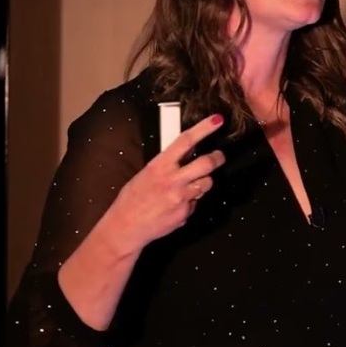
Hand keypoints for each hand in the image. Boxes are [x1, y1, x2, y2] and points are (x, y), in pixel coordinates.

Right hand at [102, 113, 226, 252]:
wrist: (126, 226)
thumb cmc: (133, 198)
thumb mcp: (147, 173)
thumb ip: (168, 163)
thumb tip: (188, 152)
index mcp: (160, 166)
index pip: (186, 141)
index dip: (204, 128)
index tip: (217, 120)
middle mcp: (173, 180)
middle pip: (207, 163)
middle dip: (217, 158)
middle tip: (218, 156)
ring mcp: (181, 197)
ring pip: (207, 183)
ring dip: (203, 182)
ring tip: (189, 185)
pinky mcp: (185, 213)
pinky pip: (196, 202)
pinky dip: (191, 201)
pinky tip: (177, 204)